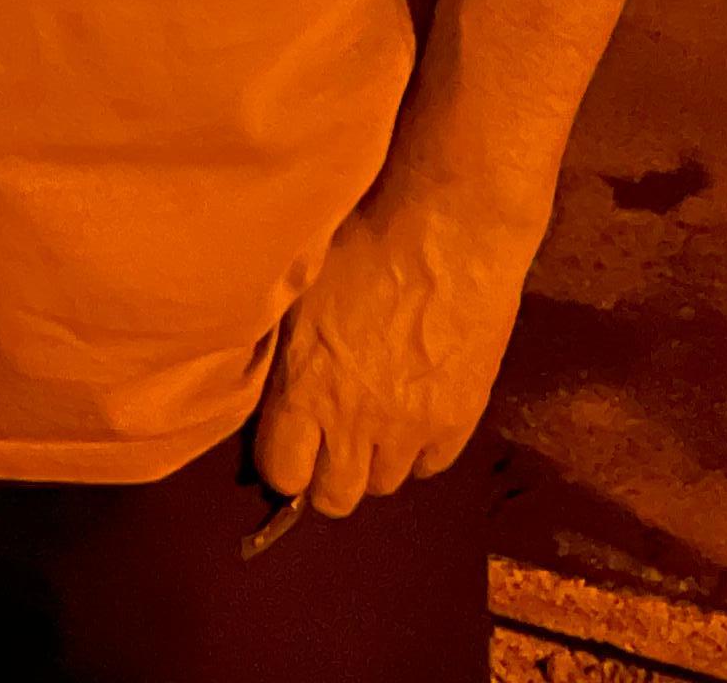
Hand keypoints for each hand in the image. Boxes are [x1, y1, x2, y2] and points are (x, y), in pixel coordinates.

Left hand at [252, 187, 534, 518]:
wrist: (450, 228)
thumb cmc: (366, 238)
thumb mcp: (301, 285)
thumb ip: (284, 348)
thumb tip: (268, 382)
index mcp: (306, 386)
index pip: (282, 472)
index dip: (282, 461)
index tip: (288, 439)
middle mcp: (355, 421)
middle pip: (334, 498)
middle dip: (325, 475)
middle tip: (329, 441)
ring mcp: (410, 427)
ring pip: (384, 484)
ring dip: (374, 460)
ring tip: (374, 417)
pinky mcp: (458, 420)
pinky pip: (431, 466)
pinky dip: (420, 449)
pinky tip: (413, 411)